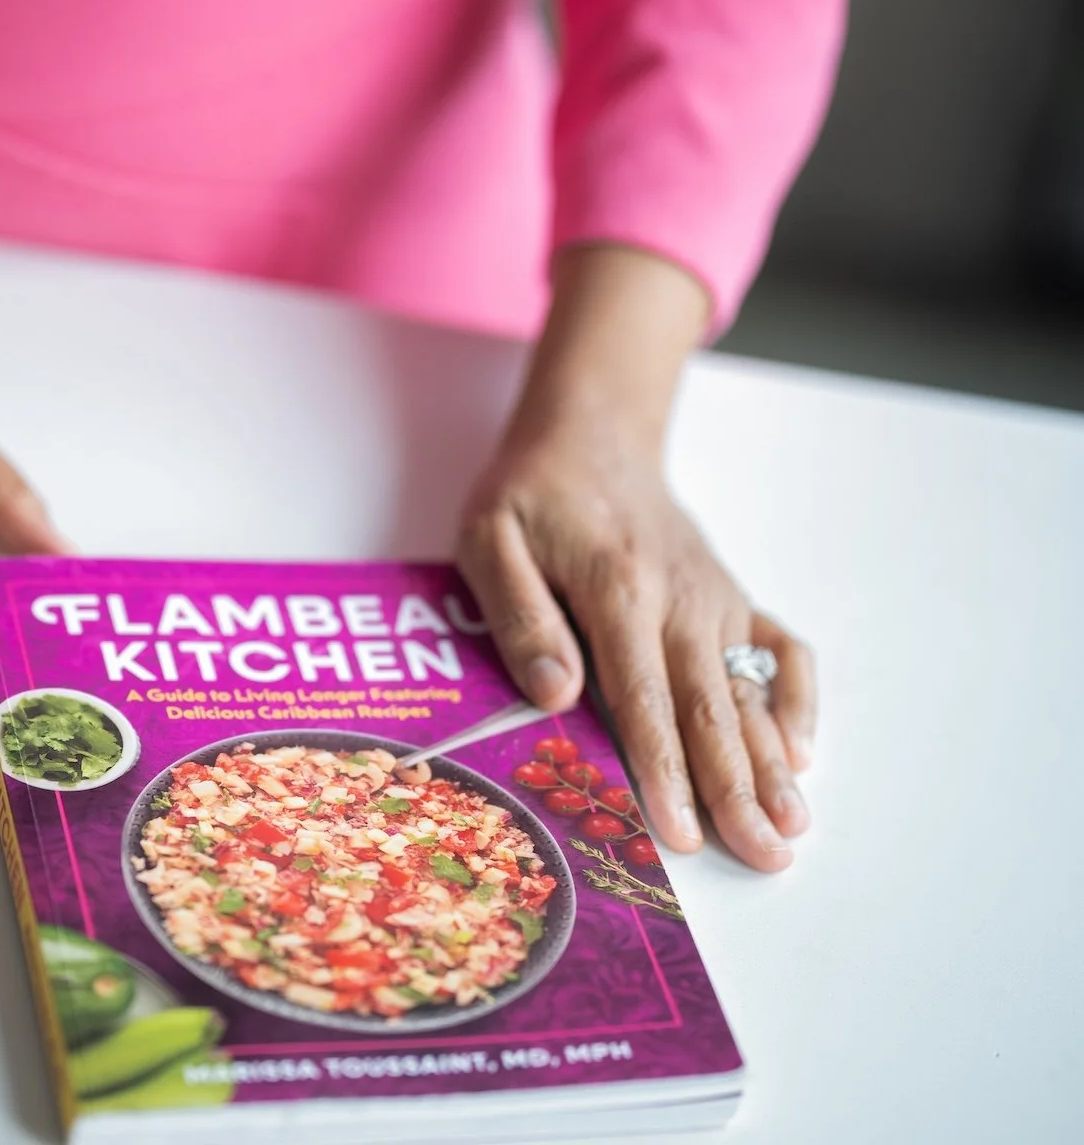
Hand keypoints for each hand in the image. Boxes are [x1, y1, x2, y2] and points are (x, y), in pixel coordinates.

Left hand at [457, 244, 813, 871]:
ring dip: (771, 764)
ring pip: (748, 692)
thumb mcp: (493, 539)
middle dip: (737, 790)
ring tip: (792, 829)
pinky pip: (779, 649)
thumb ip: (522, 615)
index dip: (665, 770)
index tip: (681, 833)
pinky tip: (797, 751)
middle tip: (764, 858)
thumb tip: (554, 695)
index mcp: (618, 589)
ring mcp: (713, 599)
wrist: (591, 432)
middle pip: (712, 708)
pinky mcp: (730, 597)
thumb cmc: (530, 493)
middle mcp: (679, 599)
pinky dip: (795, 698)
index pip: (644, 698)